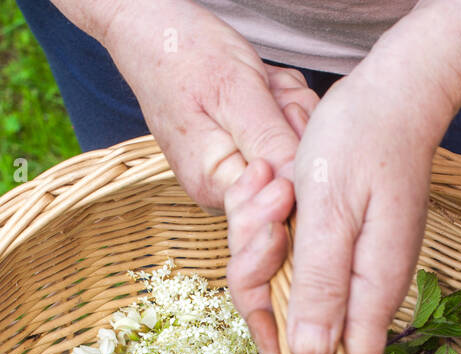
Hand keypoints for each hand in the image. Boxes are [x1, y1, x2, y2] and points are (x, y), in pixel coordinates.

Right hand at [94, 0, 315, 208]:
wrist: (159, 34)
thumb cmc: (185, 56)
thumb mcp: (234, 91)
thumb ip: (268, 143)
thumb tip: (298, 193)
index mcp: (214, 186)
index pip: (277, 211)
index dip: (294, 169)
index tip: (281, 121)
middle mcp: (227, 190)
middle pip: (297, 180)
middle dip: (294, 129)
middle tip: (268, 93)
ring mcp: (242, 173)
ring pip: (301, 152)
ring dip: (290, 109)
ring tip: (260, 84)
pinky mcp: (252, 156)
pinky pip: (292, 137)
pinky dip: (286, 106)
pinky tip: (263, 88)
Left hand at [281, 70, 452, 353]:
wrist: (394, 92)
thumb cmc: (365, 142)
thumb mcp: (331, 214)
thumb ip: (322, 289)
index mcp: (370, 292)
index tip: (260, 307)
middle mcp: (365, 290)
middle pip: (297, 329)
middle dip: (260, 281)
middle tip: (266, 221)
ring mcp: (352, 269)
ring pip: (286, 289)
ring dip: (260, 243)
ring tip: (272, 188)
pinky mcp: (340, 248)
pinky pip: (291, 258)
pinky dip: (271, 226)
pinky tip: (275, 186)